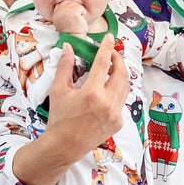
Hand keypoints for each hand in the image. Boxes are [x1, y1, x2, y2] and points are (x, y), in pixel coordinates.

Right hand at [12, 36, 128, 184]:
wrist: (64, 147)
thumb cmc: (59, 119)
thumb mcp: (58, 91)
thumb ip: (64, 67)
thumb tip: (67, 47)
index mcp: (92, 94)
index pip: (103, 63)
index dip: (106, 47)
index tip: (108, 37)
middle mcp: (107, 104)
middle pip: (122, 73)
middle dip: (118, 59)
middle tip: (112, 53)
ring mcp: (115, 114)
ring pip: (125, 87)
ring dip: (120, 75)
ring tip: (112, 69)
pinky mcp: (118, 123)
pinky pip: (121, 101)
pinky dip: (116, 92)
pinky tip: (106, 91)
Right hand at [52, 0, 88, 34]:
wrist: (73, 38)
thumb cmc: (70, 30)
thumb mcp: (63, 18)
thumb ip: (63, 10)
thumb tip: (69, 3)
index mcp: (56, 11)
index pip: (65, 3)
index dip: (70, 10)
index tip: (69, 19)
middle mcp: (59, 9)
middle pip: (71, 3)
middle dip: (75, 11)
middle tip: (73, 21)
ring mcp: (65, 10)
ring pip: (77, 5)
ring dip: (79, 13)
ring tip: (75, 21)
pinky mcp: (73, 11)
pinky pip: (81, 8)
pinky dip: (83, 15)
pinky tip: (78, 21)